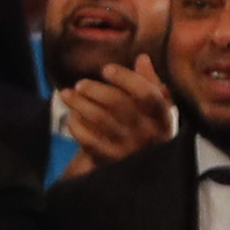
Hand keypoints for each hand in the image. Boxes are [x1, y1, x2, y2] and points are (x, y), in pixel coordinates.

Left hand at [61, 55, 176, 164]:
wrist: (138, 170)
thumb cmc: (146, 128)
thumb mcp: (156, 108)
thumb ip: (150, 83)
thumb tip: (142, 59)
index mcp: (162, 117)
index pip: (146, 93)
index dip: (125, 78)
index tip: (106, 69)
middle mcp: (148, 133)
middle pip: (118, 103)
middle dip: (94, 89)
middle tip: (80, 84)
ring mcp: (128, 148)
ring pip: (99, 119)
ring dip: (78, 103)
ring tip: (67, 94)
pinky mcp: (109, 160)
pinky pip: (87, 138)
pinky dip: (76, 124)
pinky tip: (73, 116)